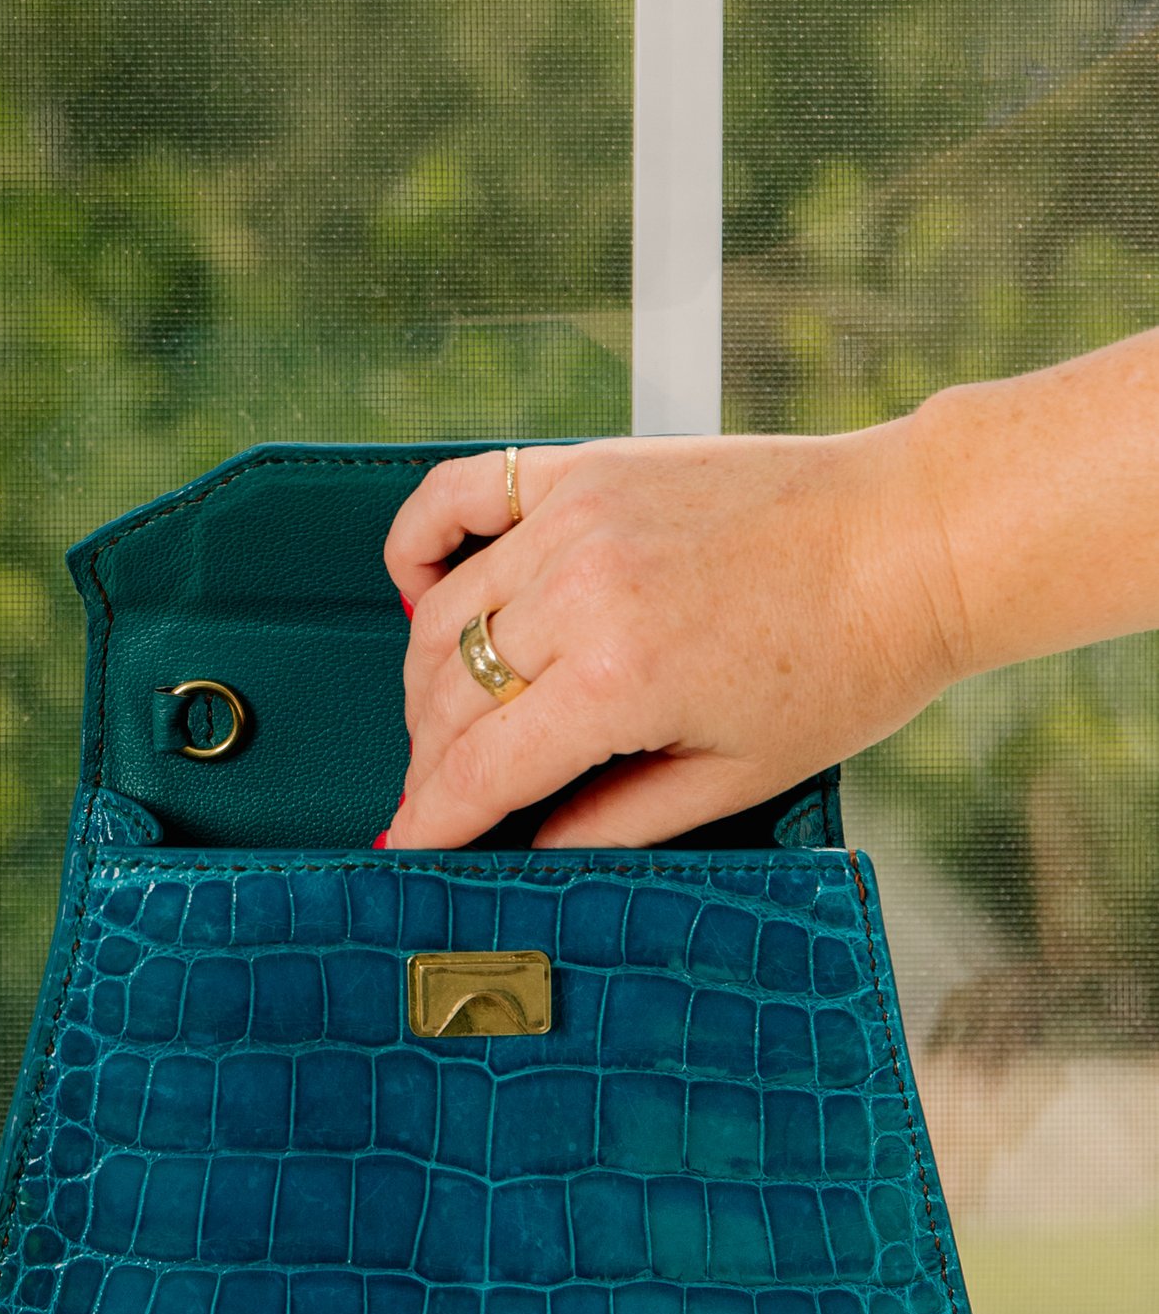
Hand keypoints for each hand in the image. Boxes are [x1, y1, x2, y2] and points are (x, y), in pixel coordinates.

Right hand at [378, 429, 970, 847]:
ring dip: (426, 678)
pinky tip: (417, 590)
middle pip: (448, 694)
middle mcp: (580, 593)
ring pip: (443, 612)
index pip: (479, 767)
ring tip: (444, 719)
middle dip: (428, 760)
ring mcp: (575, 519)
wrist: (910, 541)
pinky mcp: (584, 467)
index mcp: (621, 681)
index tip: (404, 846)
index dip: (431, 818)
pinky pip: (459, 495)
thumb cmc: (850, 663)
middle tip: (437, 796)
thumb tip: (536, 844)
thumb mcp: (742, 775)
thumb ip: (622, 819)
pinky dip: (418, 543)